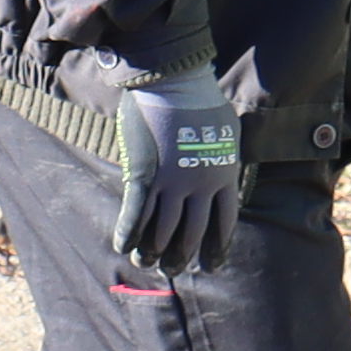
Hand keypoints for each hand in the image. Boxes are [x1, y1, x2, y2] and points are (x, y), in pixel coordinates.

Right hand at [98, 67, 246, 275]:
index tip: (211, 265)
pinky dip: (128, 233)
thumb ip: (224, 159)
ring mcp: (171, 182)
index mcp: (223, 177)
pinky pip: (135, 214)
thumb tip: (226, 174)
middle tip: (172, 269)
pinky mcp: (143, 175)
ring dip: (152, 251)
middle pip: (191, 233)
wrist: (175, 80)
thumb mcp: (228, 132)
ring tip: (146, 262)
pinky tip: (122, 245)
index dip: (216, 248)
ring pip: (161, 230)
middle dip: (181, 256)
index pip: (223, 225)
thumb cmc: (202, 100)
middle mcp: (199, 186)